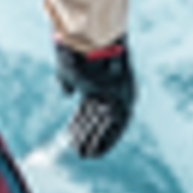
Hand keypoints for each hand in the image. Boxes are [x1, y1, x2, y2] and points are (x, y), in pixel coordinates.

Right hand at [55, 39, 135, 161]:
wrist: (92, 39)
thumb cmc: (76, 51)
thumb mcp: (67, 70)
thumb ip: (67, 82)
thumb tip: (67, 93)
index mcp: (96, 81)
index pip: (88, 108)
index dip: (78, 123)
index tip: (70, 135)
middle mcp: (111, 89)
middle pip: (98, 117)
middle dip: (86, 134)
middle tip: (77, 149)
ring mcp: (120, 94)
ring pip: (106, 124)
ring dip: (95, 139)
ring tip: (83, 154)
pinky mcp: (126, 101)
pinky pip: (117, 127)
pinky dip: (106, 139)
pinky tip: (94, 150)